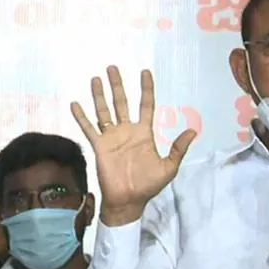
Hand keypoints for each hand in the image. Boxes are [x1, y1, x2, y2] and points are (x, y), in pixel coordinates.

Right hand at [71, 66, 195, 225]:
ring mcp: (112, 137)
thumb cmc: (149, 185)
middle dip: (118, 85)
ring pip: (104, 111)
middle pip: (122, 102)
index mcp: (144, 133)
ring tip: (96, 79)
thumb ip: (179, 148)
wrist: (129, 200)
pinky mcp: (99, 146)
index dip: (146, 89)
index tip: (145, 72)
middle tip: (112, 67)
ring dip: (99, 95)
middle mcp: (127, 131)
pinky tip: (75, 104)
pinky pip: (89, 129)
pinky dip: (82, 117)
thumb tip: (193, 131)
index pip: (146, 105)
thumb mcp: (169, 167)